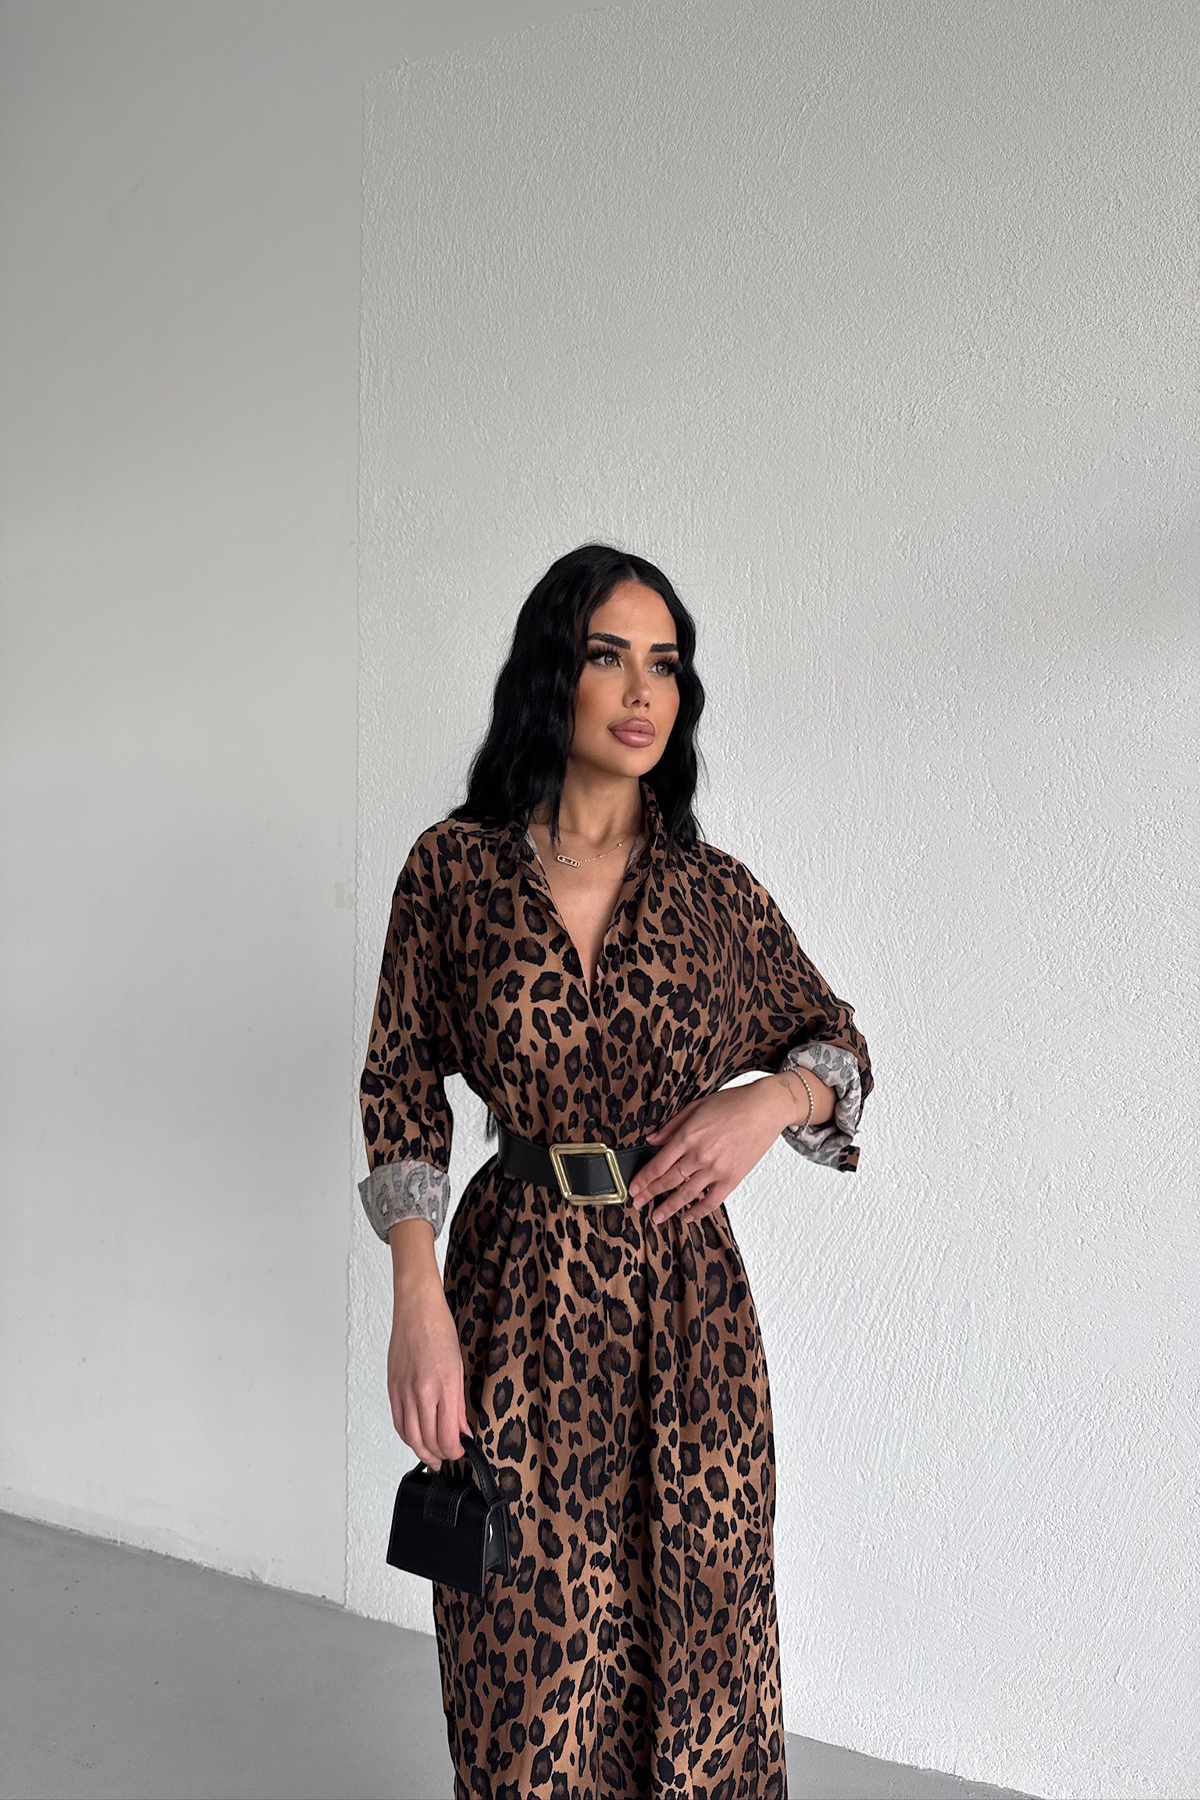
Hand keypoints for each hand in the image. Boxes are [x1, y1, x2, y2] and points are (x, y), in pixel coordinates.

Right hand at [387, 1274, 469, 1470]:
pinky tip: (415, 1439)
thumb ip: (459, 1405)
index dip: (454, 1451)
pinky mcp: (392, 1387)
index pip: (446, 1435)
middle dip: (439, 1456)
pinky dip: (407, 1435)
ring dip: (421, 1451)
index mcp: (442, 1387)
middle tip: (447, 1459)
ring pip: (409, 1436)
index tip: (461, 1452)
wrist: (416, 1310)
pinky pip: (398, 1421)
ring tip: (432, 1456)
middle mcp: (420, 1392)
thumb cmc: (440, 1331)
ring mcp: (403, 1391)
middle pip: (427, 1440)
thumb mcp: (459, 1369)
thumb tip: (462, 1430)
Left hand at [627, 1079, 791, 1225]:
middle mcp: (699, 1155)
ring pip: (686, 1194)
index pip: (658, 1164)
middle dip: (650, 1195)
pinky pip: (711, 1201)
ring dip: (669, 1208)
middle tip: (638, 1204)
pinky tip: (688, 1217)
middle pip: (668, 1181)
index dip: (643, 1179)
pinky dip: (698, 1212)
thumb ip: (671, 1125)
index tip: (633, 1188)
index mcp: (687, 1136)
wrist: (764, 1109)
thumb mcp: (695, 1106)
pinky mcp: (732, 1178)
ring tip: (657, 1217)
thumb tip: (651, 1139)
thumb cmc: (732, 1104)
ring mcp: (716, 1169)